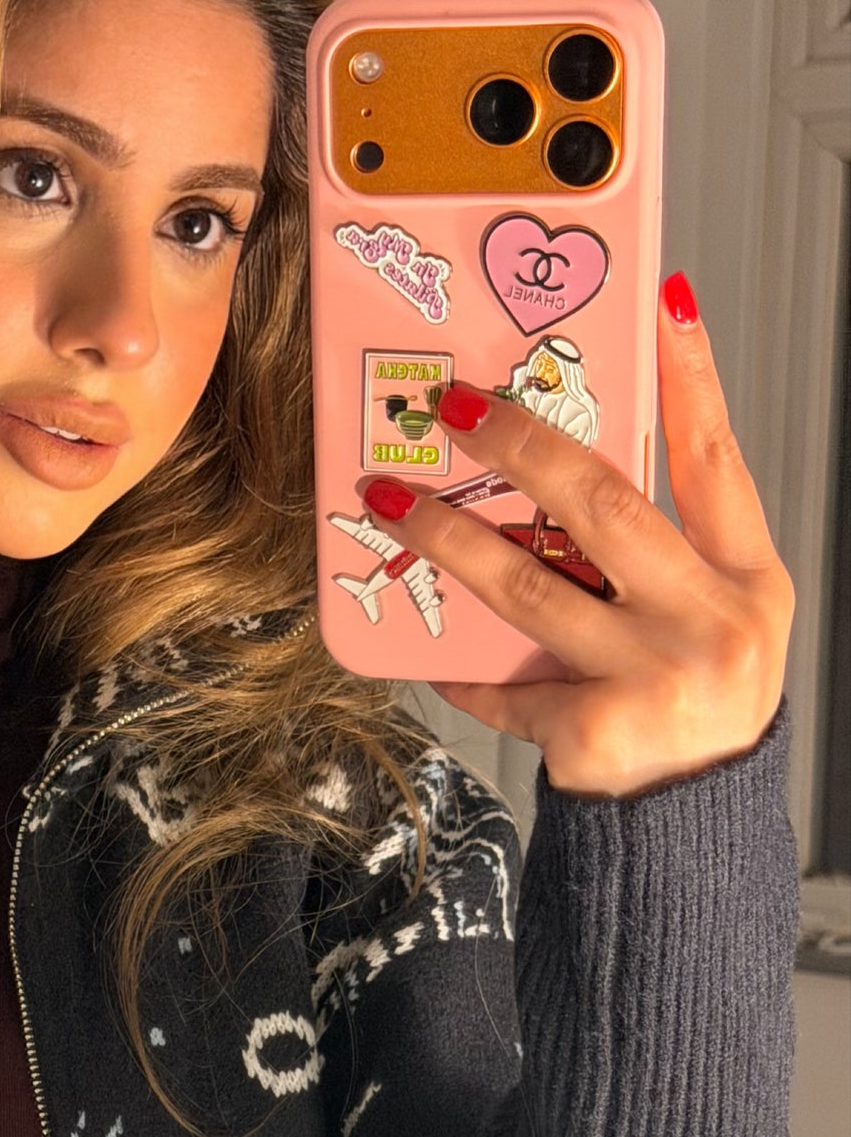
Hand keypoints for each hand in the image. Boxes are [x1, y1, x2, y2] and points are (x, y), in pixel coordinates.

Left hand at [361, 276, 793, 796]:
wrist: (689, 831)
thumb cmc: (691, 710)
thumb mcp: (710, 625)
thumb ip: (656, 561)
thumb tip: (554, 479)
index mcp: (747, 583)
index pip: (716, 461)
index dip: (692, 380)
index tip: (663, 304)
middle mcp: (709, 621)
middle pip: (604, 506)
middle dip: (522, 447)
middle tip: (458, 405)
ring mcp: (651, 676)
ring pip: (529, 585)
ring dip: (449, 537)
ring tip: (390, 499)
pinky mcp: (592, 730)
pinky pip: (504, 687)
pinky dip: (462, 671)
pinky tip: (422, 655)